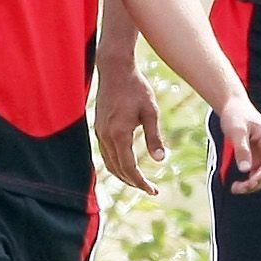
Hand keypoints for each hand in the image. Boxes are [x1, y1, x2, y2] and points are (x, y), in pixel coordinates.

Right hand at [93, 63, 165, 193]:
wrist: (115, 69)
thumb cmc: (136, 87)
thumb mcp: (150, 111)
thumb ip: (154, 137)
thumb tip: (161, 160)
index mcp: (119, 134)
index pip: (129, 168)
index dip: (141, 182)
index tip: (154, 191)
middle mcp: (105, 136)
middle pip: (117, 169)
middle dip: (133, 182)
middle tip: (149, 189)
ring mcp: (99, 131)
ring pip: (109, 163)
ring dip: (123, 174)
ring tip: (138, 181)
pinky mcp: (98, 126)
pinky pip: (105, 152)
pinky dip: (116, 163)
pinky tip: (126, 163)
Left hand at [217, 95, 260, 193]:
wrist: (232, 106)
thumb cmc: (235, 115)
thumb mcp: (236, 130)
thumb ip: (241, 149)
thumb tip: (245, 170)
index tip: (248, 183)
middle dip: (256, 183)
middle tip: (237, 189)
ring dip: (252, 184)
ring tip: (235, 189)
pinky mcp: (255, 156)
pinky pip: (255, 172)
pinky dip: (247, 180)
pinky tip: (236, 184)